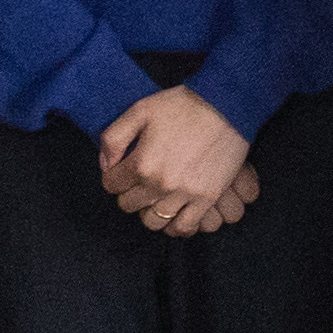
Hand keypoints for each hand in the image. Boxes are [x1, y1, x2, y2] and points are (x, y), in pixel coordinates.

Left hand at [99, 84, 253, 234]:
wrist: (227, 106)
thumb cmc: (182, 105)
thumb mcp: (139, 110)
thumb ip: (113, 138)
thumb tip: (106, 164)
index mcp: (141, 163)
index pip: (111, 185)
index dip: (114, 175)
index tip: (123, 168)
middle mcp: (160, 184)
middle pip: (128, 205)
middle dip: (129, 192)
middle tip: (140, 181)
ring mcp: (184, 194)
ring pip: (153, 222)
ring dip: (149, 211)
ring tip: (156, 198)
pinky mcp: (207, 198)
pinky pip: (184, 227)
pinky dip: (175, 226)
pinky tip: (174, 214)